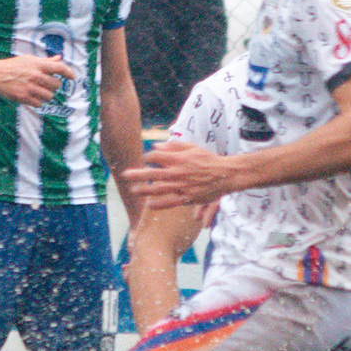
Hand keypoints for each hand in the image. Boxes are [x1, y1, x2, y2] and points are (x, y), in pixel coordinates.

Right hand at [0, 54, 76, 106]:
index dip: (69, 73)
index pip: (60, 68)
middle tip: (46, 84)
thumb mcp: (29, 59)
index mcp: (38, 64)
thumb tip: (59, 59)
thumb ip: (45, 61)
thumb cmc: (13, 66)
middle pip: (56, 85)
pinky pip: (40, 104)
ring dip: (46, 95)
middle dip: (53, 85)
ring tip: (38, 91)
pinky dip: (38, 101)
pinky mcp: (23, 98)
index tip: (72, 77)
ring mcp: (29, 87)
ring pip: (50, 96)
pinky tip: (32, 96)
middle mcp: (35, 75)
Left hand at [124, 140, 239, 210]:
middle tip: (125, 175)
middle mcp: (178, 172)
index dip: (148, 158)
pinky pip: (171, 202)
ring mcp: (182, 186)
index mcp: (178, 158)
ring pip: (159, 189)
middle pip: (154, 173)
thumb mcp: (191, 147)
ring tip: (133, 190)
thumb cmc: (208, 159)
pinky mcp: (188, 197)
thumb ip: (173, 146)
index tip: (146, 159)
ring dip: (145, 190)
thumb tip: (155, 146)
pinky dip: (160, 204)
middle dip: (138, 174)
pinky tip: (150, 205)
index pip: (156, 157)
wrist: (225, 174)